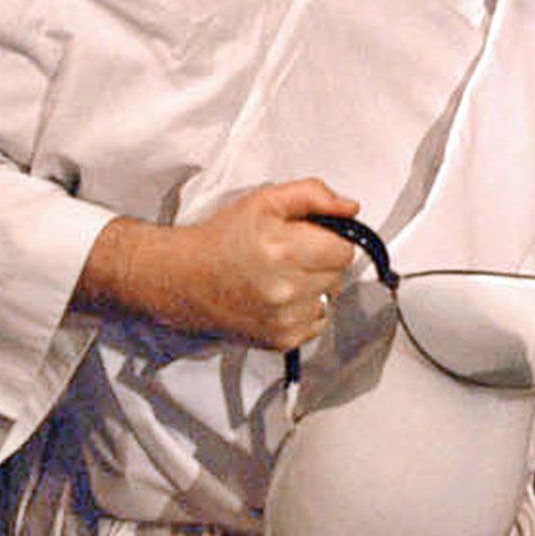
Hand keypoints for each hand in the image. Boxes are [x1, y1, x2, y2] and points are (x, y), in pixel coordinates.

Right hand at [77, 178, 361, 348]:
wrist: (182, 279)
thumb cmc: (224, 237)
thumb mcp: (265, 200)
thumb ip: (313, 195)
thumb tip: (352, 208)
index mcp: (284, 249)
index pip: (344, 248)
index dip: (329, 239)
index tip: (308, 238)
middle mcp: (285, 288)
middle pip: (339, 274)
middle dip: (322, 262)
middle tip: (291, 256)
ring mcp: (284, 319)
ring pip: (329, 298)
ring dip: (314, 288)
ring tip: (282, 278)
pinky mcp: (281, 340)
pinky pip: (317, 323)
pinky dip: (304, 311)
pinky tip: (279, 299)